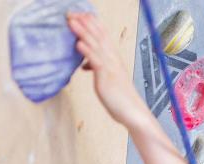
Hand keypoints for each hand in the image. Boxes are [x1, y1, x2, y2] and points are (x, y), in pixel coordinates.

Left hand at [67, 13, 145, 127]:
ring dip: (82, 32)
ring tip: (71, 22)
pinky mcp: (106, 77)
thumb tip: (85, 64)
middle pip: (98, 36)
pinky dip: (87, 51)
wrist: (132, 112)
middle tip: (72, 12)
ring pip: (95, 45)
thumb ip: (97, 68)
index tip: (81, 15)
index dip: (92, 24)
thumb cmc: (120, 98)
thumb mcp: (107, 79)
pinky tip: (78, 44)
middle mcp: (113, 59)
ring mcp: (110, 67)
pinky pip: (96, 61)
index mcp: (114, 58)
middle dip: (85, 23)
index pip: (103, 35)